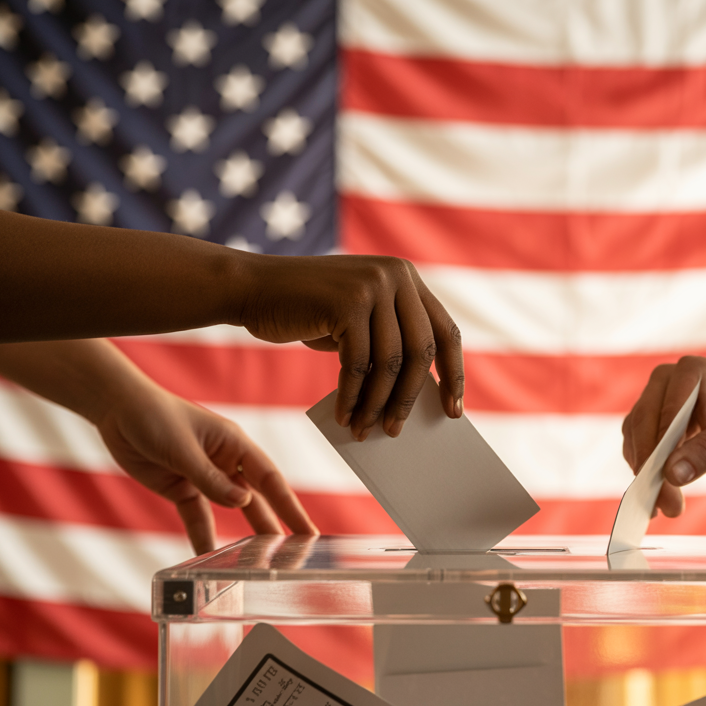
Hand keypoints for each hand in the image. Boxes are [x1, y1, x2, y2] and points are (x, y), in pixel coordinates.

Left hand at [96, 385, 317, 553]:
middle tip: (292, 554)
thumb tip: (243, 503)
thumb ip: (211, 479)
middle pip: (257, 499)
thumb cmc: (155, 417)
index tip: (308, 531)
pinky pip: (198, 517)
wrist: (118, 411)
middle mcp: (226, 462)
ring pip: (230, 511)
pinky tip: (209, 556)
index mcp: (236, 445)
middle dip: (274, 525)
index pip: (271, 480)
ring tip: (258, 562)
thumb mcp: (184, 449)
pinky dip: (202, 536)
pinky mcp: (182, 489)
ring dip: (243, 535)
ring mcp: (205, 477)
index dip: (290, 507)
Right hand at [240, 254, 463, 439]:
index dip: (453, 374)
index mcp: (406, 277)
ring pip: (390, 362)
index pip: (444, 331)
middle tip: (396, 430)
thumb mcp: (357, 321)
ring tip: (365, 430)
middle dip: (410, 398)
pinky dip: (352, 397)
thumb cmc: (306, 313)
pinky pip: (358, 364)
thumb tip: (415, 398)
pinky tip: (345, 417)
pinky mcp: (346, 303)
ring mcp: (372, 286)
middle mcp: (395, 275)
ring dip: (377, 404)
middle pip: (420, 351)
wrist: (251, 288)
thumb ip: (388, 343)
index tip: (453, 410)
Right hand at [621, 357, 705, 516]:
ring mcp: (655, 401)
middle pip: (643, 425)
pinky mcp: (652, 423)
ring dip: (645, 475)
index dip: (660, 447)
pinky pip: (638, 448)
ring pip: (635, 439)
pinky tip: (658, 497)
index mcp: (690, 372)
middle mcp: (665, 382)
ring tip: (666, 507)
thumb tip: (672, 475)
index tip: (664, 482)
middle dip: (651, 468)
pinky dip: (645, 473)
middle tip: (667, 506)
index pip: (665, 412)